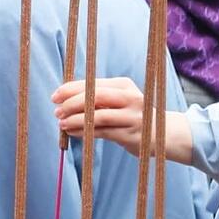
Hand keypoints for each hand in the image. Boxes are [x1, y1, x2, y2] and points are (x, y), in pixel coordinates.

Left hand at [51, 76, 193, 163]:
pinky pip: (102, 132)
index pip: (93, 83)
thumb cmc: (132, 115)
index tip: (55, 95)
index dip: (71, 89)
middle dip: (72, 103)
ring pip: (98, 116)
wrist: (162, 133)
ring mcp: (132, 117)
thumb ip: (98, 98)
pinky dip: (84, 132)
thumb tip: (65, 99)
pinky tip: (72, 132)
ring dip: (75, 120)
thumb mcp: (119, 100)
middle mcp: (130, 98)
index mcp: (124, 85)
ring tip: (61, 123)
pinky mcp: (131, 135)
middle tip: (57, 110)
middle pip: (95, 96)